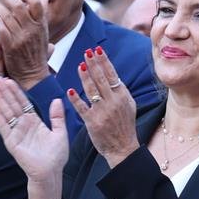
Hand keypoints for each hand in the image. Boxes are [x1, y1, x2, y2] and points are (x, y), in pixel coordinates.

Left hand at [0, 0, 52, 87]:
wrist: (33, 75)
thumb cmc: (37, 52)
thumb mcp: (44, 32)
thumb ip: (43, 14)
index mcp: (42, 26)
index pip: (36, 4)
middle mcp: (33, 31)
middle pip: (19, 7)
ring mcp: (21, 39)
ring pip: (7, 17)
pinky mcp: (11, 47)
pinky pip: (1, 30)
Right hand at [0, 76, 67, 187]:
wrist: (50, 173)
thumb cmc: (56, 156)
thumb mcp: (60, 133)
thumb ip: (57, 117)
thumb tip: (57, 99)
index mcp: (34, 121)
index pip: (23, 102)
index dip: (15, 91)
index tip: (8, 79)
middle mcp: (23, 125)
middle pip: (11, 104)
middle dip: (3, 91)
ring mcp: (16, 133)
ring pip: (6, 112)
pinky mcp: (11, 142)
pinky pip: (3, 126)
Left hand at [66, 47, 139, 166]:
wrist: (123, 148)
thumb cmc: (124, 125)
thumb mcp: (128, 105)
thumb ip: (120, 90)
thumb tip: (112, 74)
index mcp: (122, 96)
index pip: (112, 74)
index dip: (104, 61)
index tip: (97, 49)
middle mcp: (113, 102)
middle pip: (101, 79)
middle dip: (93, 64)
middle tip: (86, 51)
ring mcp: (103, 112)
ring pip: (91, 90)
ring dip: (85, 76)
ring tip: (79, 65)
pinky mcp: (92, 122)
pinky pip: (82, 108)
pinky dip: (76, 99)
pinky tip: (70, 90)